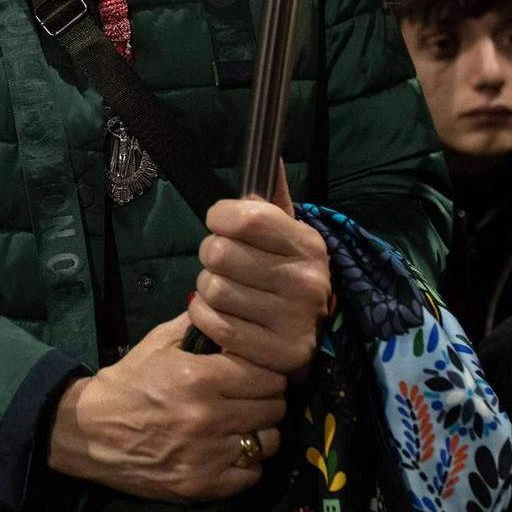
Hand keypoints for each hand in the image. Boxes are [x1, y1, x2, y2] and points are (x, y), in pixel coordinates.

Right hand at [46, 311, 287, 501]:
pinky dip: (247, 463)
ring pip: (269, 441)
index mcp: (199, 377)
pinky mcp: (204, 485)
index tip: (255, 372)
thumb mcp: (156, 343)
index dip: (265, 371)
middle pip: (274, 407)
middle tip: (249, 397)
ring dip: (260, 431)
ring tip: (243, 424)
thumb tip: (228, 307)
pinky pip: (253, 473)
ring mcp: (208, 455)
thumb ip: (196, 324)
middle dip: (265, 398)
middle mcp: (208, 417)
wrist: (90, 432)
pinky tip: (230, 450)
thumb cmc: (127, 383)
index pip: (267, 374)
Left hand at [187, 165, 331, 376]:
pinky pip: (212, 322)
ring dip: (207, 290)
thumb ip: (272, 199)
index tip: (222, 226)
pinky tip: (222, 316)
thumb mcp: (286, 235)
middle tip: (225, 266)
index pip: (242, 216)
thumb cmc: (284, 275)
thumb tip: (271, 156)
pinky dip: (204, 317)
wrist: (303, 337)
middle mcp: (306, 281)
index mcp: (307, 243)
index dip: (219, 217)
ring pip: (211, 288)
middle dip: (211, 257)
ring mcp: (293, 321)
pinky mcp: (276, 354)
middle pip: (217, 251)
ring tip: (227, 293)